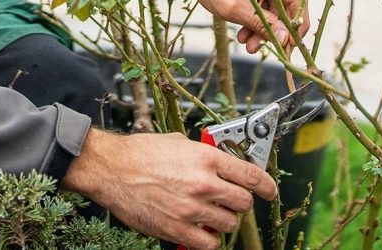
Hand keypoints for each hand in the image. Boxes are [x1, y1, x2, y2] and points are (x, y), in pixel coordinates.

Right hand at [62, 129, 276, 249]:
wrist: (112, 169)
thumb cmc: (140, 152)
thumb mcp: (177, 142)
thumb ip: (202, 154)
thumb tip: (220, 161)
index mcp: (206, 158)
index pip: (251, 175)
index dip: (266, 185)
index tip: (269, 190)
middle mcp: (204, 183)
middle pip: (243, 202)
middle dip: (237, 201)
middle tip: (226, 199)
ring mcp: (193, 209)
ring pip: (229, 223)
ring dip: (222, 219)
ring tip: (208, 212)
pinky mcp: (179, 230)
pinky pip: (210, 244)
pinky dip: (209, 238)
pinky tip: (199, 228)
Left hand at [167, 0, 309, 52]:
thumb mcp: (233, 7)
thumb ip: (261, 23)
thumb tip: (286, 40)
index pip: (297, 1)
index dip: (294, 28)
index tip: (286, 49)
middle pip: (287, 2)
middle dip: (273, 28)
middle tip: (255, 47)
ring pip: (279, 0)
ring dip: (264, 22)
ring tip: (246, 41)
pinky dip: (260, 10)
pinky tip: (246, 27)